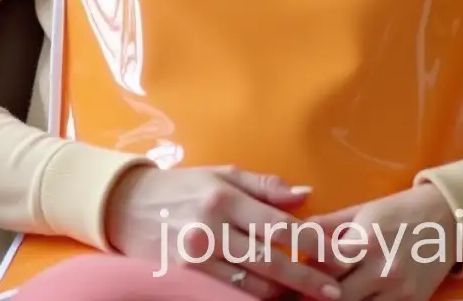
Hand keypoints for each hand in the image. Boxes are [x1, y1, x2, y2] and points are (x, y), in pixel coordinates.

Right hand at [104, 164, 346, 299]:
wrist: (126, 206)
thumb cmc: (182, 186)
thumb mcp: (222, 174)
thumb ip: (264, 186)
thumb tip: (305, 195)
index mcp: (225, 197)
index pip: (278, 225)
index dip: (310, 243)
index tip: (336, 253)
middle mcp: (212, 227)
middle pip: (270, 261)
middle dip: (306, 278)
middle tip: (334, 291)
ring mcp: (197, 257)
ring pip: (251, 285)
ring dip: (282, 294)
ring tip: (308, 298)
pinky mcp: (185, 277)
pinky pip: (227, 293)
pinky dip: (251, 299)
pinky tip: (271, 300)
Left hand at [309, 185, 456, 299]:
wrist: (447, 218)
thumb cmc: (399, 210)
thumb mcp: (362, 211)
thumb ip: (328, 225)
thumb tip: (297, 233)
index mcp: (366, 240)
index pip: (326, 267)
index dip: (307, 274)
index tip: (292, 277)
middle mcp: (382, 269)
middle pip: (338, 296)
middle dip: (318, 294)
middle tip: (301, 294)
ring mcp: (399, 291)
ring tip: (326, 295)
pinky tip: (355, 298)